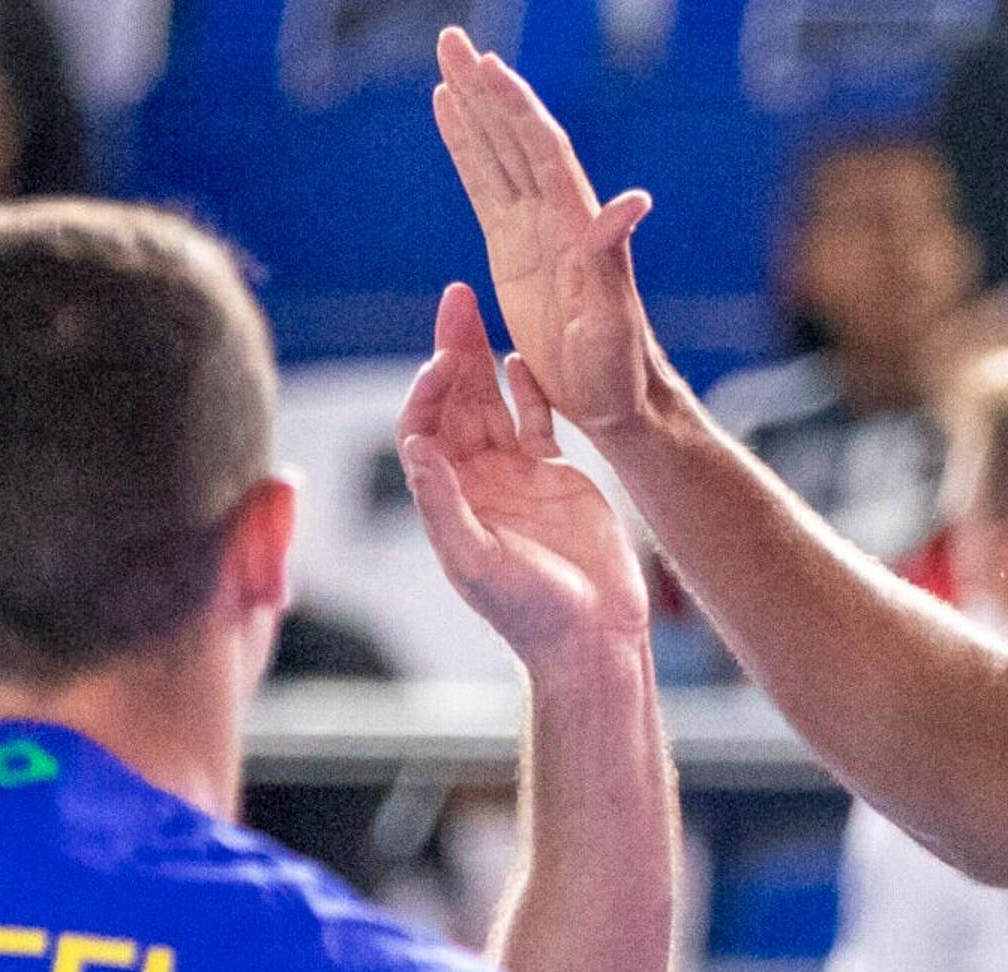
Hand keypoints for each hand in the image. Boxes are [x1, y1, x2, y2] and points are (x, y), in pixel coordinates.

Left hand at [399, 283, 651, 660]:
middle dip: (454, 350)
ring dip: (485, 358)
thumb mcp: (477, 561)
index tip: (445, 358)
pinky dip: (532, 389)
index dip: (429, 390)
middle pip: (455, 402)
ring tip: (484, 307)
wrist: (592, 638)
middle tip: (457, 297)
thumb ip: (443, 503)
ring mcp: (516, 476)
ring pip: (493, 402)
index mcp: (448, 499)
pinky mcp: (557, 476)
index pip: (424, 427)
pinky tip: (526, 357)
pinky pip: (537, 420)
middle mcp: (476, 481)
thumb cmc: (530, 612)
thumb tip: (415, 445)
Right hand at [429, 27, 663, 435]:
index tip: (487, 66)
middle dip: (483, 88)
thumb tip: (634, 201)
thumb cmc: (620, 366)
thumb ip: (615, 258)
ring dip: (471, 105)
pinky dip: (465, 146)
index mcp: (576, 225)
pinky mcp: (512, 248)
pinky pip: (483, 185)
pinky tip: (447, 113)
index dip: (515, 108)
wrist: (615, 399)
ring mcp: (532, 228)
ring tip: (444, 60)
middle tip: (451, 39)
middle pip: (514, 136)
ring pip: (496, 151)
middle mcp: (556, 215)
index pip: (541, 151)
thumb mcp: (615, 318)